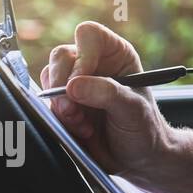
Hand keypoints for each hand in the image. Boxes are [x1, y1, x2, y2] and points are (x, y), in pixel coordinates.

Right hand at [39, 21, 171, 178]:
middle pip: (61, 56)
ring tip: (85, 124)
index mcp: (116, 55)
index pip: (89, 34)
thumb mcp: (133, 109)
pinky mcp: (64, 104)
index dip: (82, 55)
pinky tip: (80, 130)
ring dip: (62, 106)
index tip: (84, 80)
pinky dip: (59, 119)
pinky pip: (47, 104)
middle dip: (63, 86)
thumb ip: (107, 94)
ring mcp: (76, 84)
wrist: (137, 158)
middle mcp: (94, 64)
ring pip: (49, 80)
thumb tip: (73, 85)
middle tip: (75, 110)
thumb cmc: (145, 129)